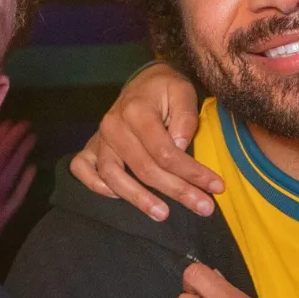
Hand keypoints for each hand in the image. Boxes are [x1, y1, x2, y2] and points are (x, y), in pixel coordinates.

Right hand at [0, 120, 36, 264]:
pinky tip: (33, 169)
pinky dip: (25, 183)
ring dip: (22, 155)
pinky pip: (17, 198)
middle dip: (13, 141)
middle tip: (25, 124)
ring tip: (32, 138)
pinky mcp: (3, 218)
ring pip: (12, 174)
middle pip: (2, 160)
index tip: (8, 123)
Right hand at [68, 62, 221, 220]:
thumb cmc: (166, 91)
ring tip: (163, 215)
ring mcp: (99, 138)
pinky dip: (95, 185)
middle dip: (177, 191)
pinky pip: (82, 169)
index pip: (165, 151)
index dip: (192, 173)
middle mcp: (114, 125)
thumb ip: (185, 117)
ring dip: (138, 199)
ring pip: (113, 175)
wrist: (144, 83)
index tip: (216, 187)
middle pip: (144, 168)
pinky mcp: (91, 146)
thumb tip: (180, 147)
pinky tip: (118, 198)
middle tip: (204, 208)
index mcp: (137, 110)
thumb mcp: (184, 92)